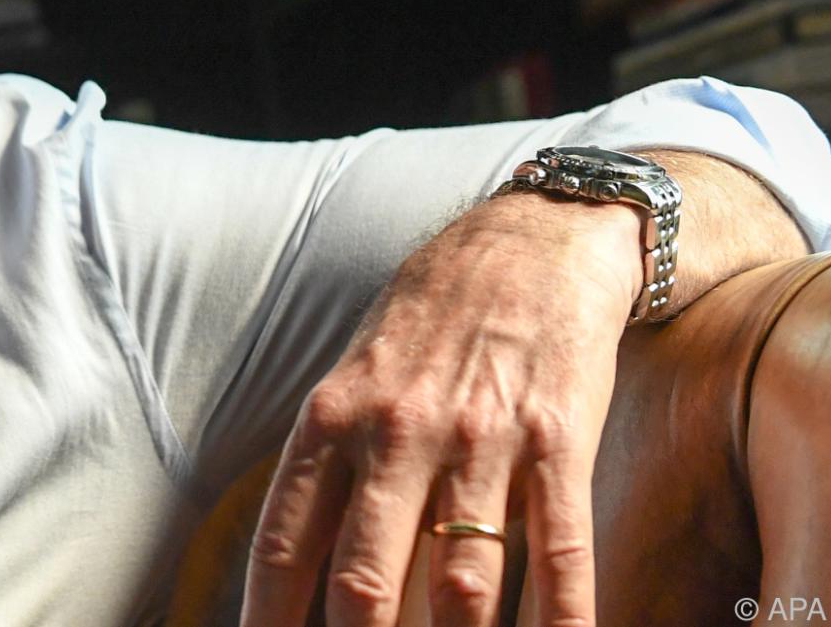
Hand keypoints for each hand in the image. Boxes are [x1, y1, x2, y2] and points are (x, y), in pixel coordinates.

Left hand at [240, 193, 642, 626]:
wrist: (530, 242)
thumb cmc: (430, 319)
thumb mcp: (353, 375)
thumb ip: (329, 466)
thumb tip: (300, 567)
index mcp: (332, 419)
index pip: (283, 545)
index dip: (268, 619)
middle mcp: (397, 433)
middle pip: (364, 582)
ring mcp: (480, 441)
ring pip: (461, 582)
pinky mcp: (559, 442)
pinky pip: (559, 553)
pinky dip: (561, 620)